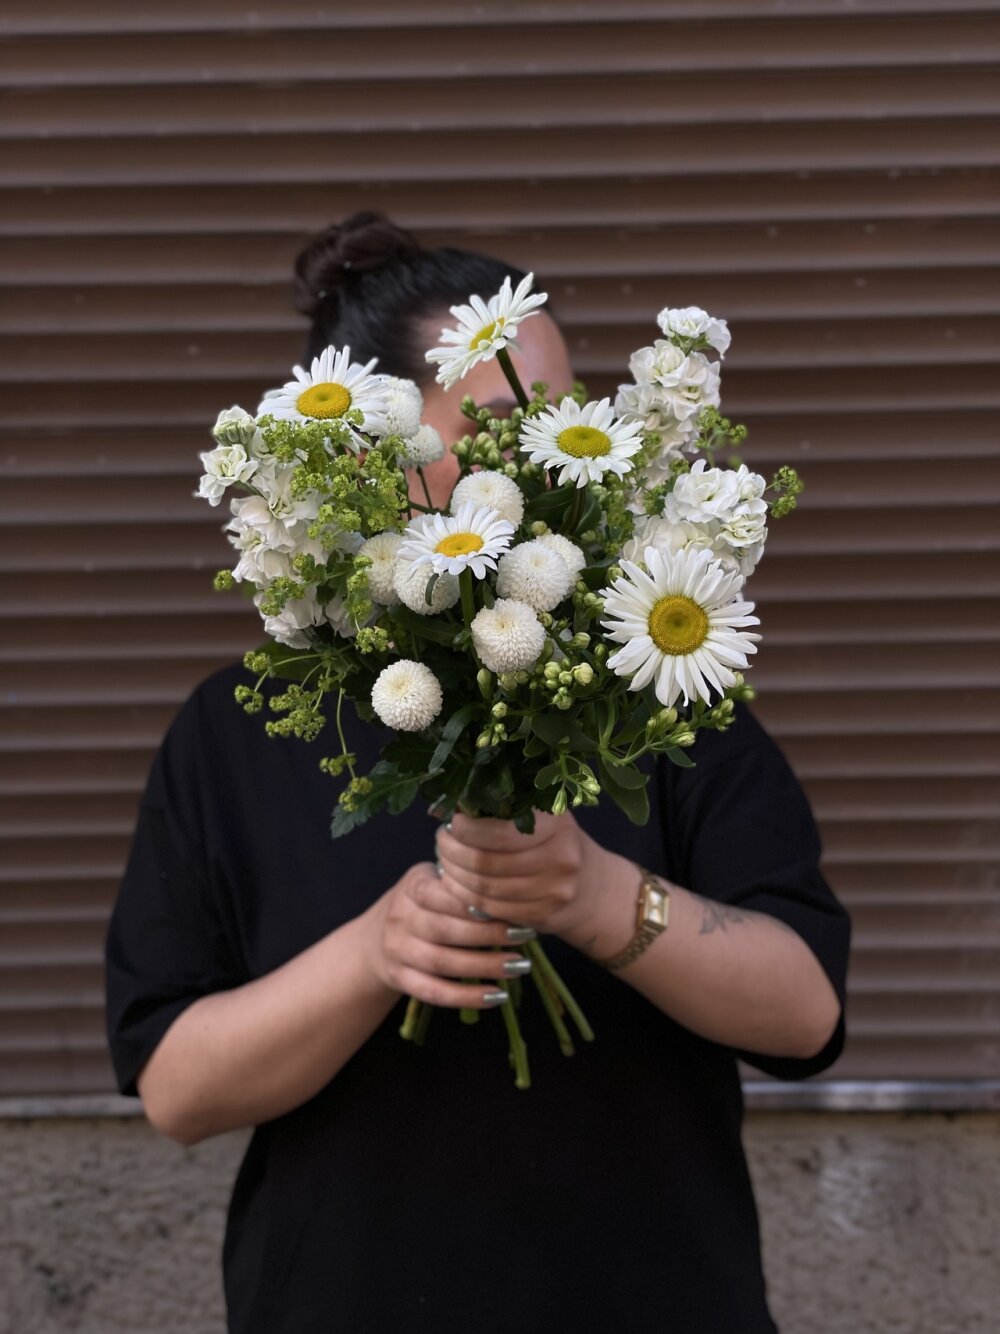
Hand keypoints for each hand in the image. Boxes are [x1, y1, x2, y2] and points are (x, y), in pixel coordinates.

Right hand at [366, 862, 535, 1009]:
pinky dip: (466, 997)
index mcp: (413, 886)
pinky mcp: (400, 979)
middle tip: (526, 935)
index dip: (475, 903)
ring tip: (519, 966)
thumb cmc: (423, 904)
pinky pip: (434, 992)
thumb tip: (514, 888)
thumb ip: (462, 883)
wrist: (375, 939)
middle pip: (444, 930)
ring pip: (441, 963)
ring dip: (484, 966)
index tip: (510, 907)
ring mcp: (397, 951)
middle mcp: (400, 918)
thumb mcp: (434, 882)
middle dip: (489, 934)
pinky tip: (497, 996)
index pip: (443, 894)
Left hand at [435, 812, 631, 947]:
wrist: (593, 888)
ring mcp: (554, 891)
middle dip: (453, 852)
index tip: (452, 824)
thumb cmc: (554, 844)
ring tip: (445, 862)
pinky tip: (458, 885)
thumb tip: (448, 805)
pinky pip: (492, 909)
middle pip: (487, 862)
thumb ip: (502, 810)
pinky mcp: (543, 916)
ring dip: (455, 876)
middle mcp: (561, 857)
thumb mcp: (541, 818)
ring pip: (485, 888)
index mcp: (557, 824)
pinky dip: (467, 897)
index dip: (468, 830)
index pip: (501, 832)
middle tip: (441, 843)